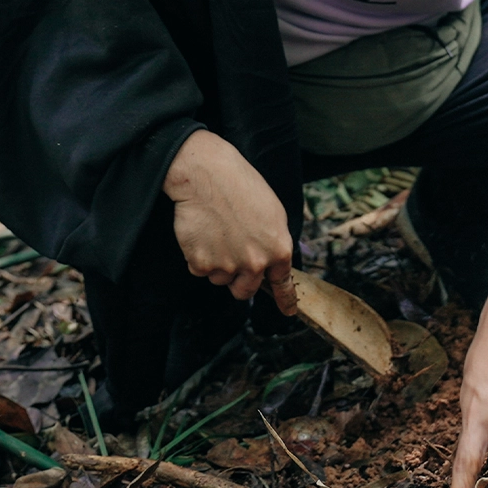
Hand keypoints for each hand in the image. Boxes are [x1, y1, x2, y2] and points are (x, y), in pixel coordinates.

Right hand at [163, 130, 295, 308]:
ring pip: (221, 280)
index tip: (288, 312)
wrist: (207, 176)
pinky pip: (200, 270)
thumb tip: (271, 261)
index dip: (285, 300)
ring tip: (217, 232)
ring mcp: (228, 266)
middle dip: (239, 279)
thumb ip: (274, 242)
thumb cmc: (241, 186)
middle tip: (232, 255)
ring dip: (218, 264)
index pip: (283, 283)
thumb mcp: (273, 212)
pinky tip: (203, 233)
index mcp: (278, 249)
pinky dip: (198, 257)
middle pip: (245, 290)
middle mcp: (255, 263)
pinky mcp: (201, 264)